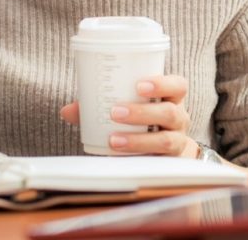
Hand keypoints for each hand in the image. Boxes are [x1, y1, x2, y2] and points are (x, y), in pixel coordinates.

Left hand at [61, 75, 198, 157]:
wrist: (164, 151)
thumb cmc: (144, 122)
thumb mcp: (130, 107)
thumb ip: (100, 106)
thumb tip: (68, 110)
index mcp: (172, 99)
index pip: (178, 86)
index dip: (162, 84)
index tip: (139, 85)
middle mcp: (179, 119)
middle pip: (170, 113)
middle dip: (142, 112)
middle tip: (115, 112)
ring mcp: (177, 141)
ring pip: (166, 140)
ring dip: (138, 139)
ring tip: (113, 139)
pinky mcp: (169, 163)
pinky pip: (158, 162)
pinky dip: (137, 157)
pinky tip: (118, 155)